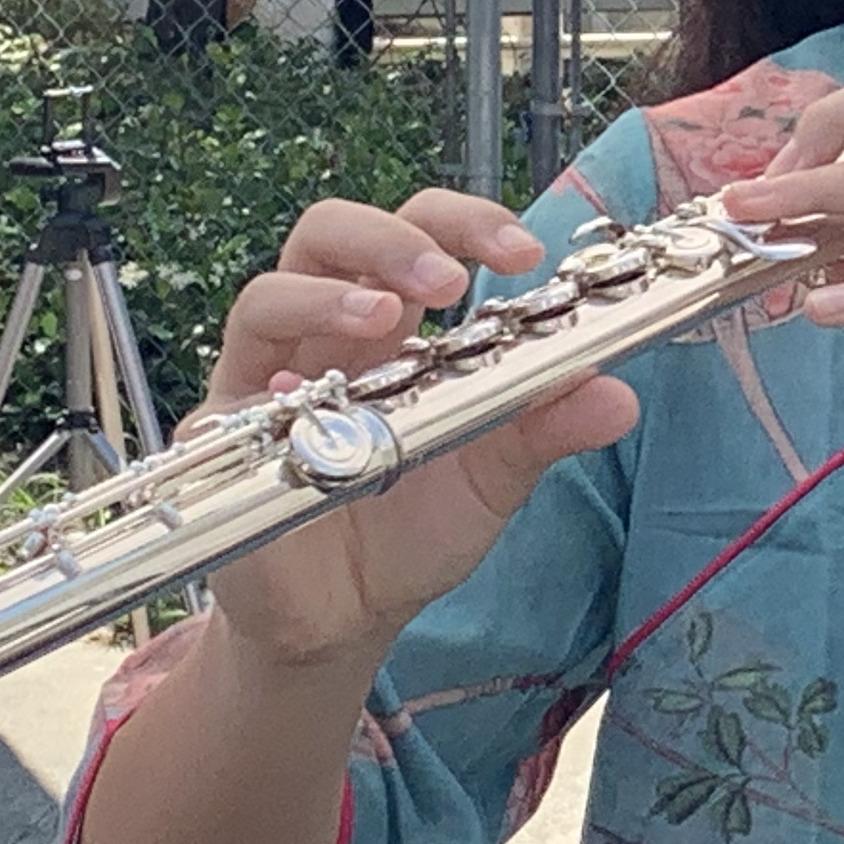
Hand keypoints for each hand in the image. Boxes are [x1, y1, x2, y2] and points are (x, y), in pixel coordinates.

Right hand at [198, 194, 640, 665]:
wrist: (345, 620)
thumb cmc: (415, 532)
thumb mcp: (492, 480)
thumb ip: (545, 431)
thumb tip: (619, 394)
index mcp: (395, 329)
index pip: (420, 235)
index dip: (464, 223)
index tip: (523, 254)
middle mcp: (326, 337)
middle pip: (331, 235)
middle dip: (391, 239)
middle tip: (450, 279)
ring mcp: (267, 380)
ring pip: (269, 293)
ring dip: (327, 295)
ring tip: (383, 318)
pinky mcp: (224, 438)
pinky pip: (231, 391)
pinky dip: (269, 381)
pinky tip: (307, 398)